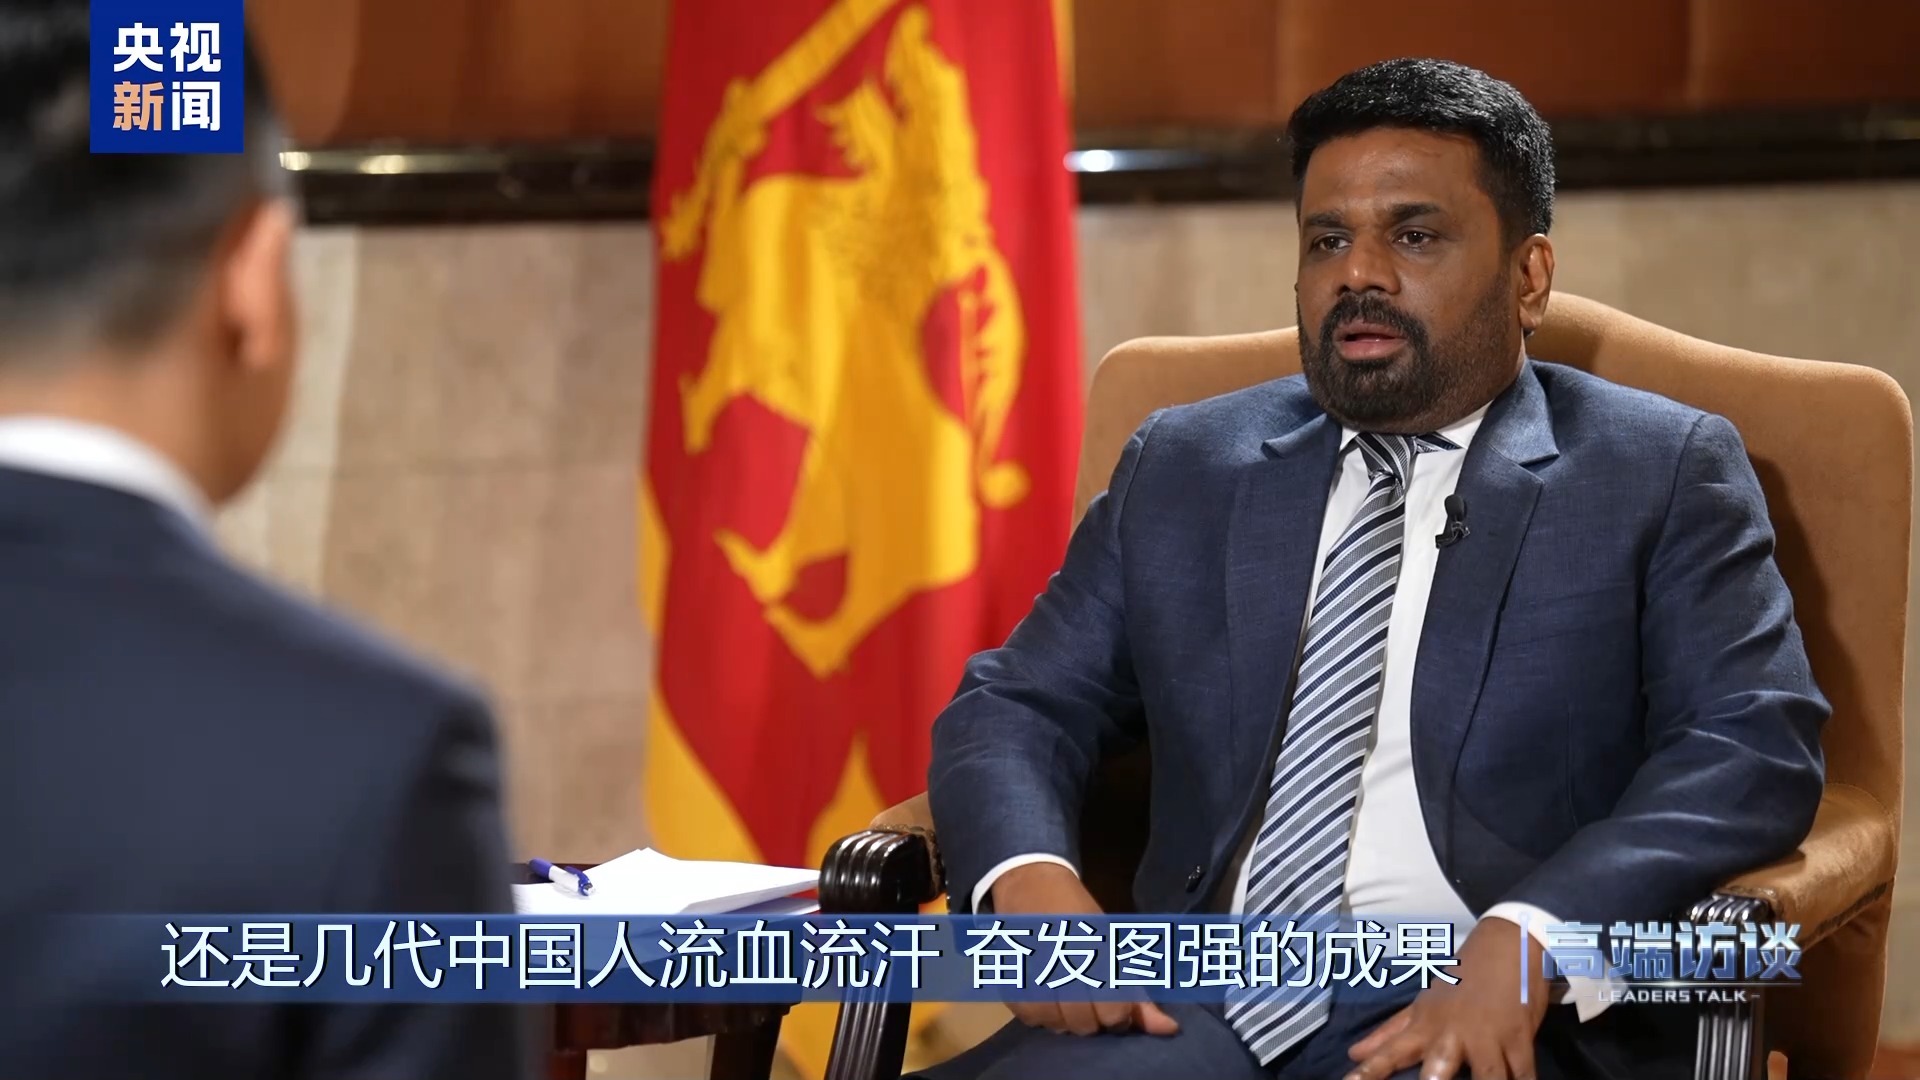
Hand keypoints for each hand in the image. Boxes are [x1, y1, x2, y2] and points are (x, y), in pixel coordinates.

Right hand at [988, 863, 1179, 1036]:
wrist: (1031, 881)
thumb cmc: (1078, 914)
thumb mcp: (1114, 946)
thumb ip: (1138, 994)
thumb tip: (1170, 1030)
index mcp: (1096, 951)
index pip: (1113, 1011)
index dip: (1119, 1015)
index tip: (1117, 1001)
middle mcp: (1063, 964)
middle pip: (1085, 1024)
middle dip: (1094, 1019)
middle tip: (1091, 997)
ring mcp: (1032, 973)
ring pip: (1058, 1026)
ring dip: (1067, 1019)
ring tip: (1068, 996)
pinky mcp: (1009, 980)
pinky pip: (1032, 1020)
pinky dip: (1043, 1015)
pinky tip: (1048, 995)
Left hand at [1344, 918, 1552, 1079]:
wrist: (1507, 941)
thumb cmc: (1462, 976)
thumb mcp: (1422, 1002)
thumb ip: (1389, 1033)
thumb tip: (1353, 1053)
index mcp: (1425, 1025)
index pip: (1390, 1052)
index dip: (1370, 1071)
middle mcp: (1452, 1034)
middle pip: (1438, 1070)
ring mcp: (1487, 1037)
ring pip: (1487, 1077)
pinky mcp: (1519, 1038)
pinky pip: (1523, 1073)